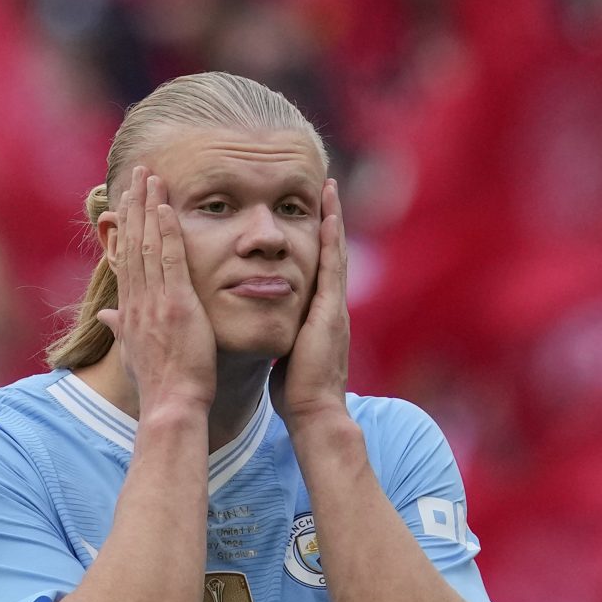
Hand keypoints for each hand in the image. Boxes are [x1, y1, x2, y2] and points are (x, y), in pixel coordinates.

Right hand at [95, 166, 215, 413]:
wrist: (170, 404)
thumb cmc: (158, 385)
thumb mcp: (133, 354)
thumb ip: (121, 331)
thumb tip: (108, 318)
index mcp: (128, 309)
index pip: (126, 257)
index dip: (126, 225)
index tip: (127, 200)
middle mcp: (136, 299)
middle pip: (132, 241)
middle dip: (135, 204)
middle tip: (140, 173)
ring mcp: (155, 300)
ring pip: (148, 244)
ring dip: (150, 207)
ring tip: (152, 177)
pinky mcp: (177, 304)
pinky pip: (171, 260)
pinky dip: (168, 232)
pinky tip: (167, 208)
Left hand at [278, 179, 350, 424]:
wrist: (314, 413)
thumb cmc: (296, 394)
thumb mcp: (285, 357)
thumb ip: (281, 339)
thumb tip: (267, 333)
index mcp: (319, 317)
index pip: (317, 270)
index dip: (316, 241)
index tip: (310, 213)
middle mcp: (331, 307)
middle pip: (330, 254)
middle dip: (329, 221)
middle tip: (325, 187)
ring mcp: (335, 308)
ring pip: (334, 253)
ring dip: (332, 219)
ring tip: (329, 188)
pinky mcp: (331, 312)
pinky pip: (332, 267)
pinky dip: (332, 239)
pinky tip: (327, 215)